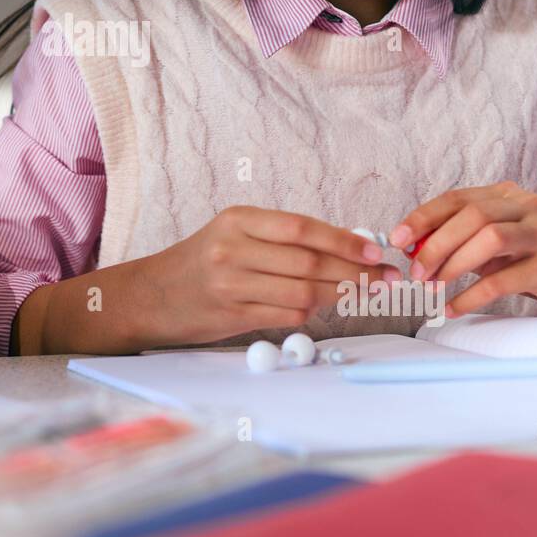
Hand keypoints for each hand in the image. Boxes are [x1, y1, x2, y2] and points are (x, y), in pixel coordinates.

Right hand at [145, 205, 403, 344]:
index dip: (344, 240)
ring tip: (364, 294)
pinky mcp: (232, 315)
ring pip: (302, 292)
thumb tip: (346, 246)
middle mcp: (232, 250)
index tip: (375, 251)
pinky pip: (286, 315)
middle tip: (384, 278)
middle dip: (354, 272)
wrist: (152, 295)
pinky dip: (311, 312)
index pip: (302, 228)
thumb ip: (280, 238)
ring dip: (340, 295)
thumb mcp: (233, 234)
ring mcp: (231, 285)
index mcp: (237, 220)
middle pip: (308, 262)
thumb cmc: (201, 261)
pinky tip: (325, 306)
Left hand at [389, 182, 536, 318]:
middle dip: (436, 244)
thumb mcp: (491, 244)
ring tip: (433, 287)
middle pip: (473, 215)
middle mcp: (528, 206)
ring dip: (454, 264)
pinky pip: (504, 280)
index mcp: (507, 194)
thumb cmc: (529, 260)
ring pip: (490, 239)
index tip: (397, 238)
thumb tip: (412, 249)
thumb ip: (457, 239)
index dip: (423, 217)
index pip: (457, 198)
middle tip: (415, 271)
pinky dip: (472, 296)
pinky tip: (454, 308)